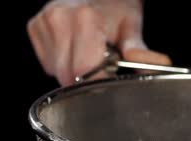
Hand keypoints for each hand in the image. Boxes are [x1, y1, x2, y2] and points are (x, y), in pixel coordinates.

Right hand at [27, 0, 170, 85]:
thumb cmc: (115, 5)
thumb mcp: (131, 25)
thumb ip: (138, 51)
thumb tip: (155, 67)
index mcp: (86, 18)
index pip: (85, 70)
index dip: (99, 82)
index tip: (109, 81)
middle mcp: (60, 17)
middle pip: (68, 75)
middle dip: (86, 78)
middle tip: (101, 63)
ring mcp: (44, 21)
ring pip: (56, 71)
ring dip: (73, 71)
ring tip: (88, 52)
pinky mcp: (34, 26)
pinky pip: (47, 63)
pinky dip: (61, 63)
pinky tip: (74, 48)